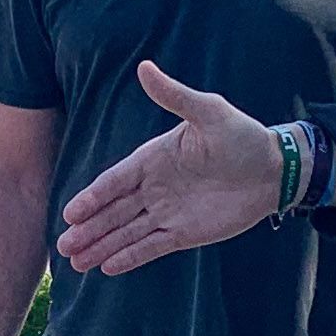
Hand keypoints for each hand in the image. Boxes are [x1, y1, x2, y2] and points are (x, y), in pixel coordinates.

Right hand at [54, 61, 285, 275]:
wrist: (274, 170)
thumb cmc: (242, 136)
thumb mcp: (209, 112)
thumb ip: (174, 96)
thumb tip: (145, 67)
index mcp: (153, 159)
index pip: (115, 181)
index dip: (92, 198)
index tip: (70, 214)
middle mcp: (154, 188)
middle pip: (113, 212)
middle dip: (88, 229)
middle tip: (61, 247)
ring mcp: (167, 212)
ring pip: (126, 232)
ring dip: (101, 246)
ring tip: (75, 263)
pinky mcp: (184, 233)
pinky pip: (150, 246)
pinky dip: (130, 257)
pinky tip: (108, 268)